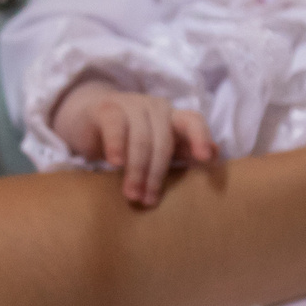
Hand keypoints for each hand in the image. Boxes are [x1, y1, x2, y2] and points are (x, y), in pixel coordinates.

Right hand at [52, 79, 215, 206]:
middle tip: (148, 200)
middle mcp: (155, 108)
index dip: (201, 138)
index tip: (206, 158)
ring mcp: (131, 105)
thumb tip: (216, 158)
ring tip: (132, 194)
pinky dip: (117, 146)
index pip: (193, 121)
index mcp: (172, 118)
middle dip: (157, 174)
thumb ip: (184, 152)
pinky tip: (116, 162)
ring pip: (141, 138)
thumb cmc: (129, 138)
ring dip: (137, 169)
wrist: (88, 120)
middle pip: (164, 141)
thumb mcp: (157, 147)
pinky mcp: (107, 108)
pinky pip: (116, 126)